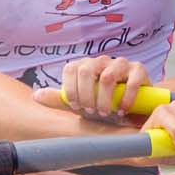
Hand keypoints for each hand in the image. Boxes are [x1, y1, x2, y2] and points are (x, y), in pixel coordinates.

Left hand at [32, 56, 150, 122]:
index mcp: (84, 66)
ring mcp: (121, 63)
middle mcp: (101, 61)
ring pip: (108, 76)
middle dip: (87, 96)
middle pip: (86, 71)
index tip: (77, 107)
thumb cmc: (101, 104)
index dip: (71, 90)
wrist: (130, 108)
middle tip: (93, 113)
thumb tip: (36, 96)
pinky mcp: (139, 70)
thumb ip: (60, 99)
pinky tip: (122, 110)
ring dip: (105, 99)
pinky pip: (131, 81)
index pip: (71, 69)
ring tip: (107, 114)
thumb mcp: (79, 104)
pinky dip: (126, 99)